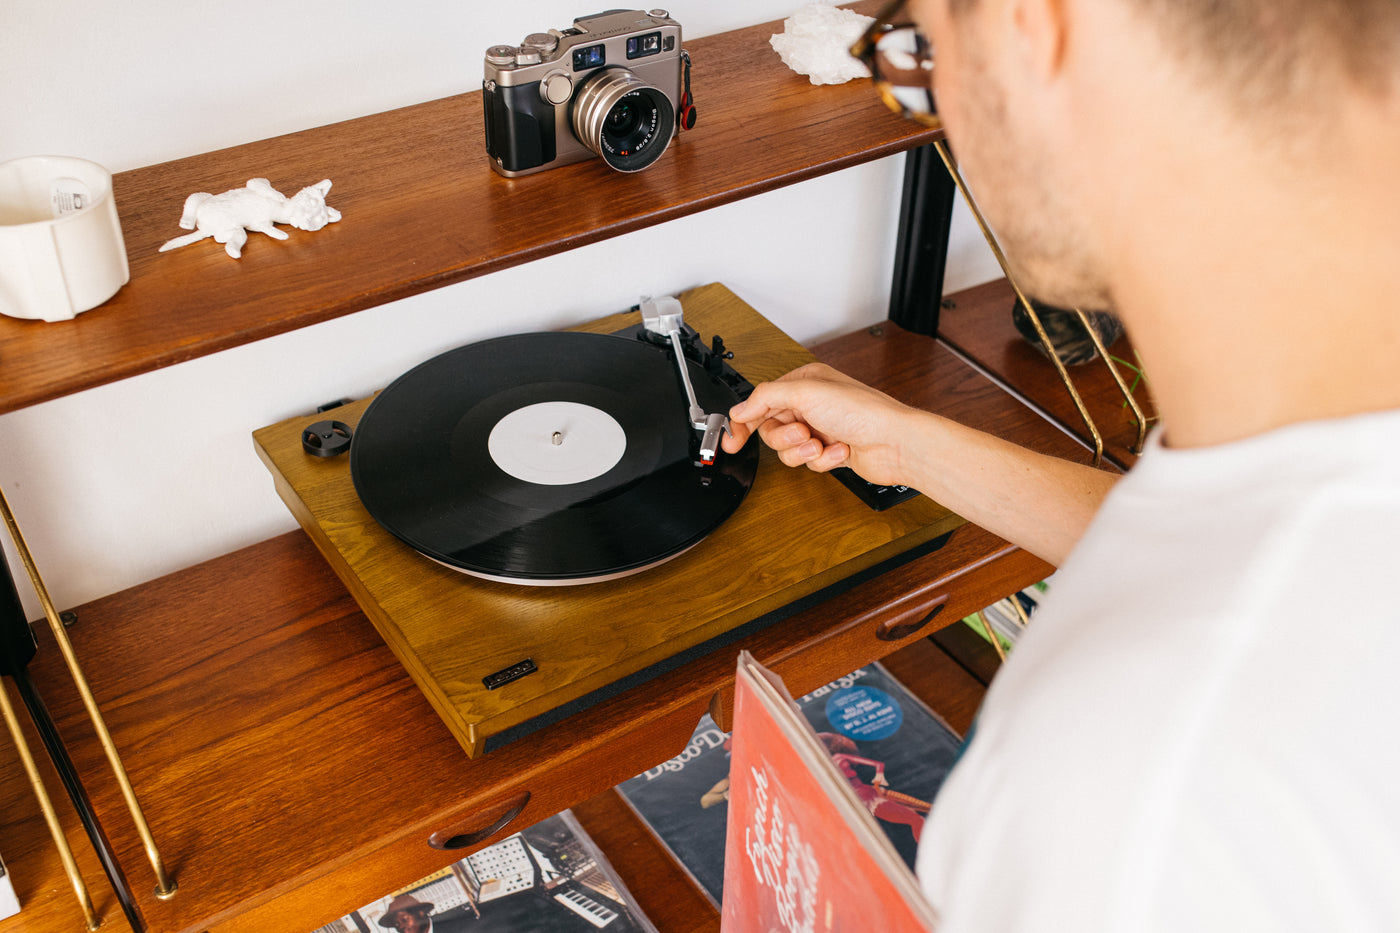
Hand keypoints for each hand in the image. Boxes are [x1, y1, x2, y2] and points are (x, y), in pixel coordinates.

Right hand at [721, 363, 916, 485]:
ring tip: (822, 444)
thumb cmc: (863, 411)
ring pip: (788, 450)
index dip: (743, 422)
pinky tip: (840, 451)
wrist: (895, 443)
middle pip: (771, 430)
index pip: (761, 402)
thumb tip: (739, 409)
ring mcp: (821, 429)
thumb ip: (765, 399)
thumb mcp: (806, 393)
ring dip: (804, 451)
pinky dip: (824, 460)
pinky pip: (809, 463)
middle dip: (786, 438)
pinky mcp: (830, 451)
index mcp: (804, 383)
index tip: (732, 441)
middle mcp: (811, 405)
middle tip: (803, 434)